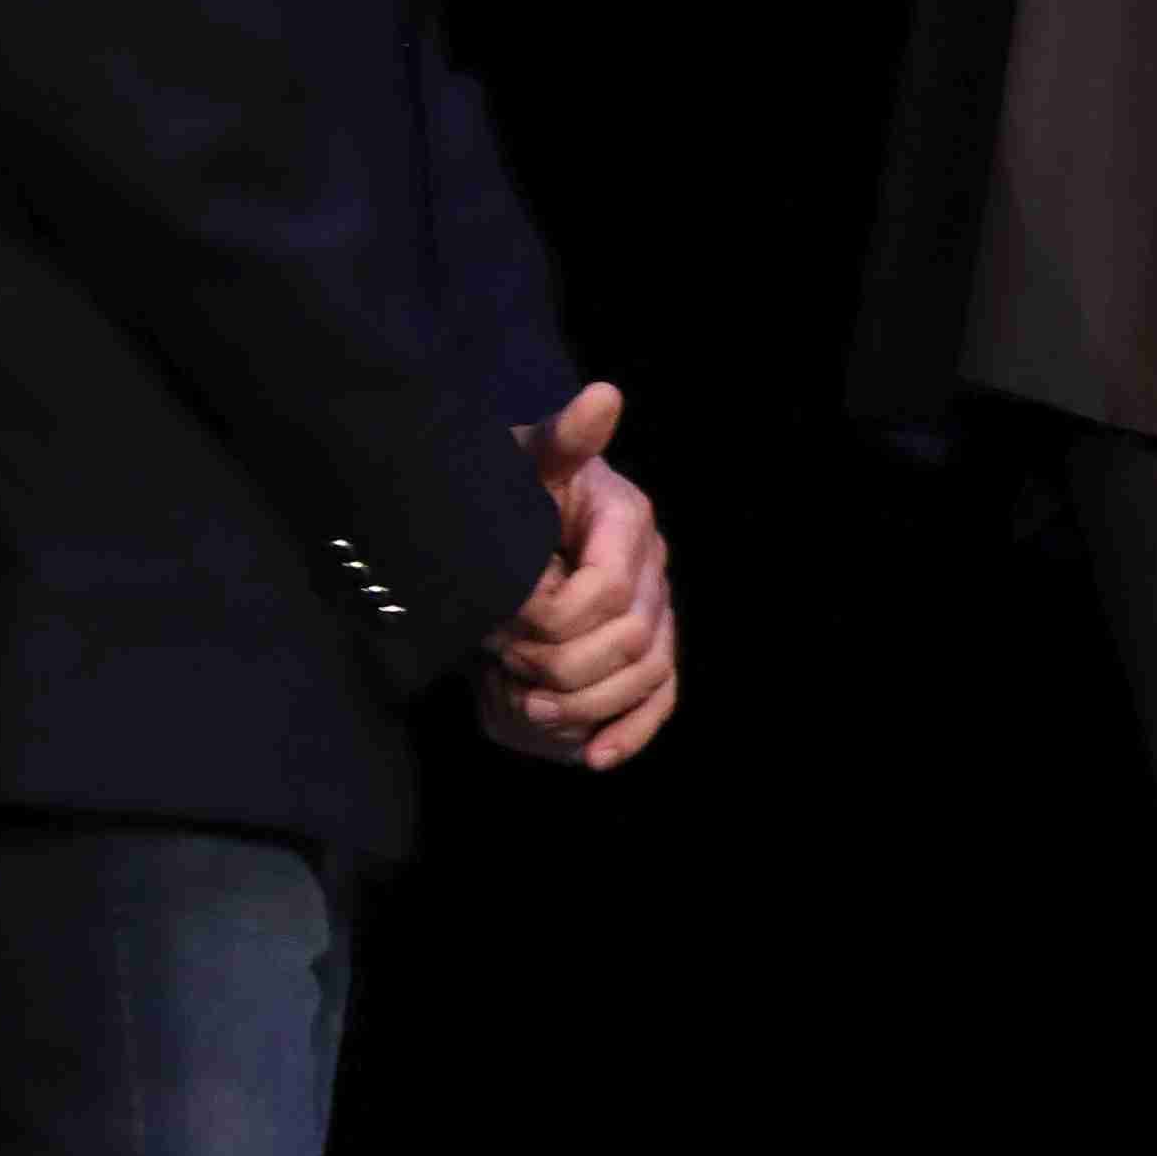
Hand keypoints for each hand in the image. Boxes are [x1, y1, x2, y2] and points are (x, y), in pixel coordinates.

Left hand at [485, 375, 680, 769]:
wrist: (506, 526)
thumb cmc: (506, 492)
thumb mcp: (521, 463)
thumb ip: (562, 441)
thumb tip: (604, 397)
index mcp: (631, 523)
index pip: (605, 595)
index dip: (547, 621)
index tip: (498, 625)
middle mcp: (655, 571)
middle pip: (628, 644)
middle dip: (557, 665)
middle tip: (500, 660)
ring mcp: (657, 616)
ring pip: (644, 678)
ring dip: (581, 705)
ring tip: (523, 703)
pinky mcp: (647, 656)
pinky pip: (658, 700)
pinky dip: (630, 732)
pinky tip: (595, 758)